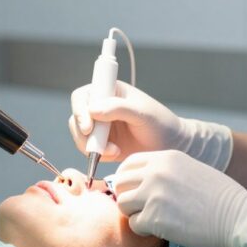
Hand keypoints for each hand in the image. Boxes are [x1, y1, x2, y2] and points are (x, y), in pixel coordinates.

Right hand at [68, 81, 232, 167]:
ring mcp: (100, 126)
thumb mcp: (142, 113)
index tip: (88, 126)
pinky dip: (97, 155)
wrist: (171, 145)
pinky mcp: (102, 144)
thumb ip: (118, 108)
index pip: (82, 96)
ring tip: (114, 151)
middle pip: (76, 117)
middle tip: (98, 147)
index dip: (79, 110)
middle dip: (84, 134)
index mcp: (108, 91)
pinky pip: (88, 150)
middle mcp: (100, 107)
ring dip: (91, 146)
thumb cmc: (160, 123)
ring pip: (79, 135)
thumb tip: (92, 110)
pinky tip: (115, 155)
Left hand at [114, 150, 246, 246]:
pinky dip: (143, 229)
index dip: (127, 178)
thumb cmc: (220, 196)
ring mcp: (154, 194)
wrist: (238, 217)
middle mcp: (156, 172)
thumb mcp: (191, 168)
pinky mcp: (155, 218)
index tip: (134, 190)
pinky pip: (134, 224)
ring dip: (134, 213)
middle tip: (141, 207)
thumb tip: (143, 179)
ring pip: (122, 203)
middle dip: (128, 196)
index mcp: (165, 158)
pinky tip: (159, 229)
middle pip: (120, 182)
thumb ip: (166, 170)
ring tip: (151, 218)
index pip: (128, 163)